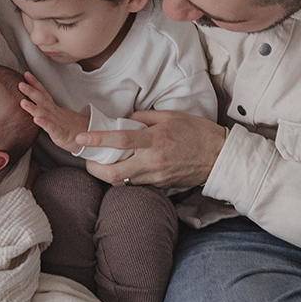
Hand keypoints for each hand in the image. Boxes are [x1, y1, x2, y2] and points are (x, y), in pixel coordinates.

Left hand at [19, 72, 88, 153]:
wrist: (86, 136)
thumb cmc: (67, 126)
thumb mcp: (55, 115)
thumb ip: (45, 107)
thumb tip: (33, 99)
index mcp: (52, 108)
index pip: (44, 93)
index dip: (35, 83)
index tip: (26, 74)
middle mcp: (54, 112)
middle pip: (42, 100)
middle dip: (31, 91)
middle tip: (20, 84)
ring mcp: (57, 122)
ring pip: (44, 113)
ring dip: (33, 107)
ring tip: (23, 102)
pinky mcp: (60, 134)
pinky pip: (52, 128)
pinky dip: (44, 123)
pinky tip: (36, 119)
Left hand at [78, 110, 225, 188]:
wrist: (220, 157)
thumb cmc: (196, 132)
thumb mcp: (170, 115)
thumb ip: (144, 118)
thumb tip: (124, 120)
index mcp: (155, 140)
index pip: (121, 140)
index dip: (98, 139)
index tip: (80, 138)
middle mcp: (153, 161)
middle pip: (114, 173)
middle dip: (95, 170)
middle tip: (89, 161)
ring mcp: (157, 177)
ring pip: (123, 182)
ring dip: (110, 174)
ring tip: (105, 162)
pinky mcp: (160, 186)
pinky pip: (137, 183)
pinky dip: (127, 176)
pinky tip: (127, 167)